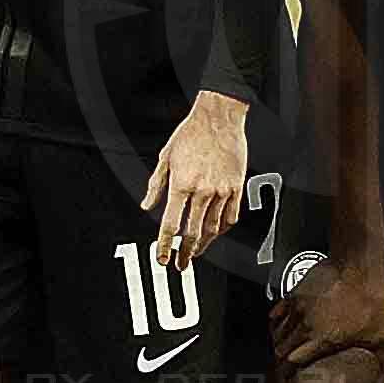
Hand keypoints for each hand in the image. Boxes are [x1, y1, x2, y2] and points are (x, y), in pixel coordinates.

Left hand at [146, 93, 250, 266]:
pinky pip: (232, 215)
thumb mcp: (165, 158)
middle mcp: (203, 191)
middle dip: (185, 252)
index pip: (171, 224)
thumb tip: (146, 205)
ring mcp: (223, 190)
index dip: (165, 245)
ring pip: (214, 228)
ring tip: (196, 252)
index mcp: (181, 185)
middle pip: (193, 232)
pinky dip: (223, 229)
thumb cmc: (191, 134)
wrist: (219, 118)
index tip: (162, 258)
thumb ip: (155, 186)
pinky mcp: (237, 187)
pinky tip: (216, 233)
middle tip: (180, 264)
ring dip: (204, 244)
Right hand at [271, 244, 383, 375]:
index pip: (293, 361)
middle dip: (281, 357)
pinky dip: (278, 319)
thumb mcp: (381, 332)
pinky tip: (280, 321)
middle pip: (281, 347)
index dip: (287, 370)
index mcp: (322, 340)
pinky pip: (279, 311)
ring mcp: (298, 309)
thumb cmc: (370, 300)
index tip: (286, 375)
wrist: (359, 267)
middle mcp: (305, 327)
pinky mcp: (295, 293)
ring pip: (278, 331)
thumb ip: (383, 356)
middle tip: (284, 361)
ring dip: (279, 340)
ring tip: (282, 344)